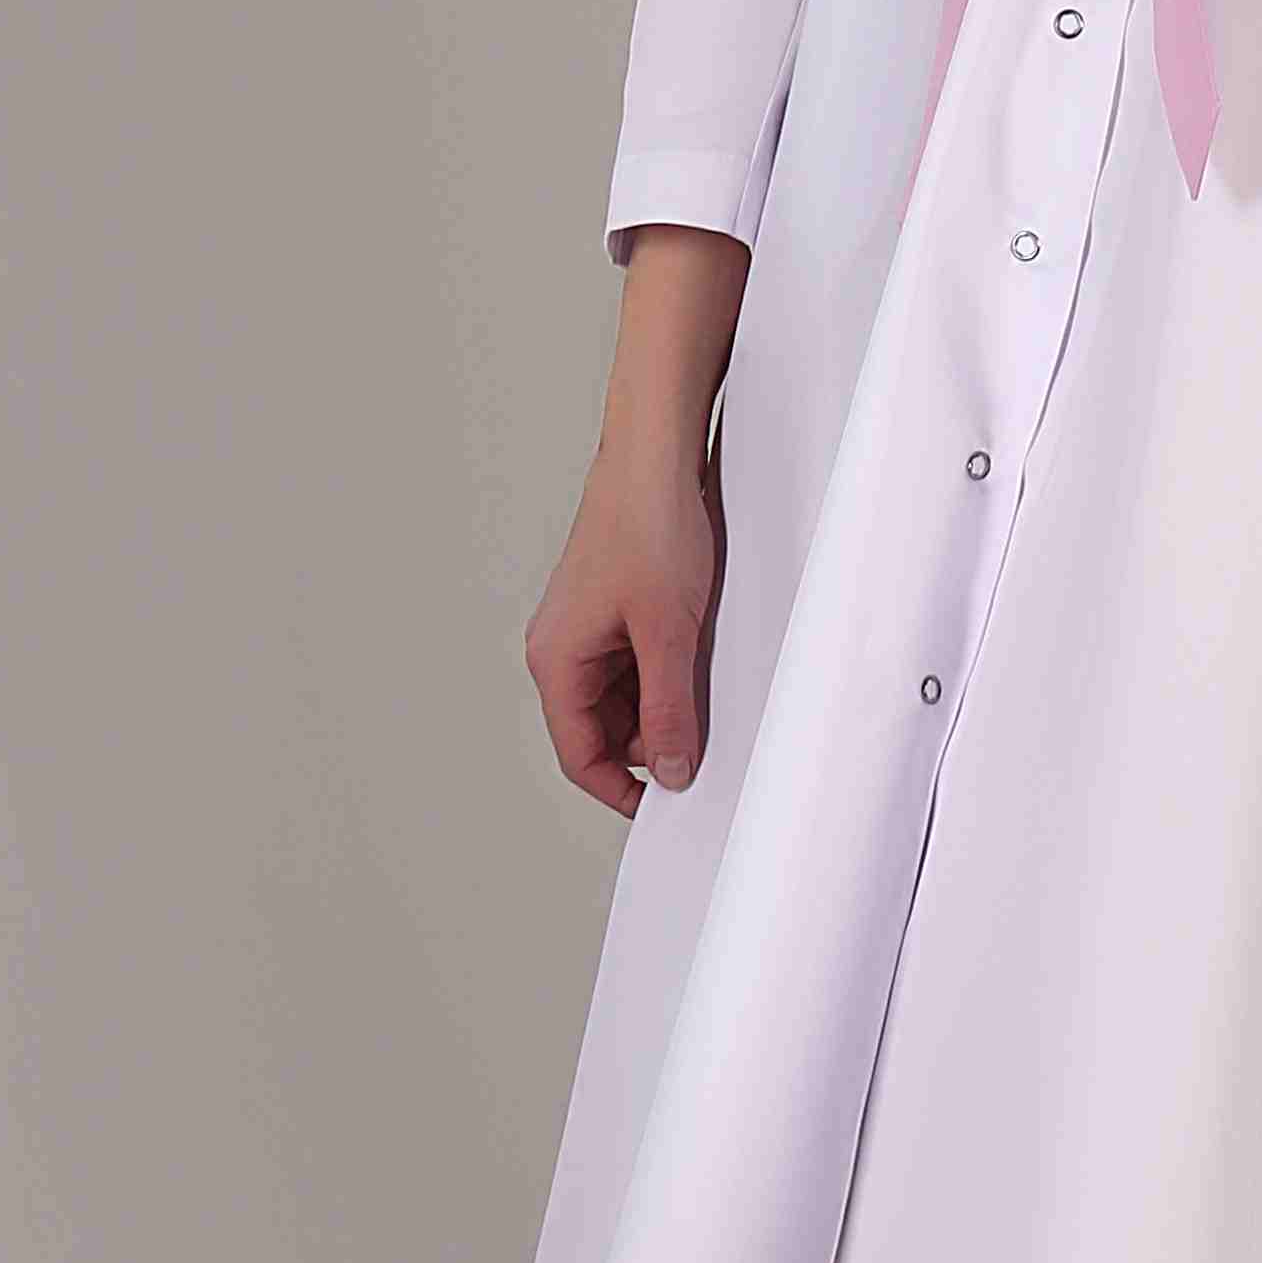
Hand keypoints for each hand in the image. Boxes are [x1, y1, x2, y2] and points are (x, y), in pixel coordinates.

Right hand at [525, 422, 723, 815]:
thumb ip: (670, 709)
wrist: (655, 454)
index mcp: (556, 660)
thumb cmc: (649, 527)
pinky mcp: (613, 608)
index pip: (581, 755)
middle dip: (650, 744)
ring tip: (705, 689)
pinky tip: (699, 660)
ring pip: (623, 698)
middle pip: (602, 730)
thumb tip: (672, 772)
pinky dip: (666, 674)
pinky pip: (636, 664)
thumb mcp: (669, 634)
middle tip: (704, 745)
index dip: (624, 790)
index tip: (670, 808)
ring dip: (662, 706)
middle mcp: (562, 648)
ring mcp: (587, 628)